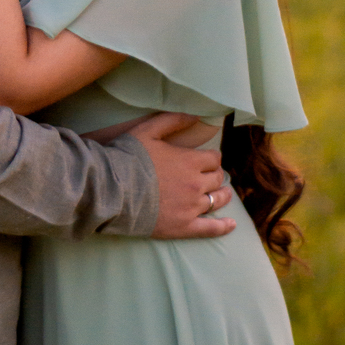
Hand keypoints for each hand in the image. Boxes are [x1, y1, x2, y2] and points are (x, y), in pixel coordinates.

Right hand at [128, 113, 235, 239]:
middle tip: (210, 175)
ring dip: (222, 195)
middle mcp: (196, 184)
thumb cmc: (129, 157)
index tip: (207, 158)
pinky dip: (223, 227)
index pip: (213, 158)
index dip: (211, 157)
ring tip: (223, 193)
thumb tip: (196, 116)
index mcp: (190, 161)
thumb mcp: (148, 131)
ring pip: (216, 200)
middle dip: (215, 174)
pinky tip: (231, 225)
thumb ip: (173, 121)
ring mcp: (191, 207)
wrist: (113, 190)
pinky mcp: (184, 227)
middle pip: (216, 179)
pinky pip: (210, 228)